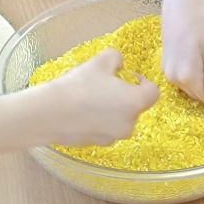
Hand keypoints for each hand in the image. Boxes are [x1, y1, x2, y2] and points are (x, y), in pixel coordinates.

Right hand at [40, 49, 159, 145]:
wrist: (51, 114)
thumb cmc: (79, 85)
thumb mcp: (101, 61)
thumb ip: (117, 58)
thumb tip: (119, 64)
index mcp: (135, 103)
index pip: (153, 92)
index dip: (142, 81)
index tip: (126, 76)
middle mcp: (129, 124)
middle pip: (135, 106)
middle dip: (124, 94)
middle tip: (104, 84)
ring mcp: (113, 137)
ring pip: (120, 118)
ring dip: (112, 108)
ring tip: (90, 96)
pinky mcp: (98, 144)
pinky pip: (106, 128)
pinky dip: (99, 120)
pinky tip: (81, 110)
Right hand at [161, 0, 203, 109]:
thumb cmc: (201, 22)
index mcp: (187, 78)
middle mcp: (173, 79)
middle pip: (200, 94)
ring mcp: (167, 71)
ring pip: (192, 86)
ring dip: (203, 76)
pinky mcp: (166, 63)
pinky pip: (185, 76)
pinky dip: (195, 70)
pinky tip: (197, 51)